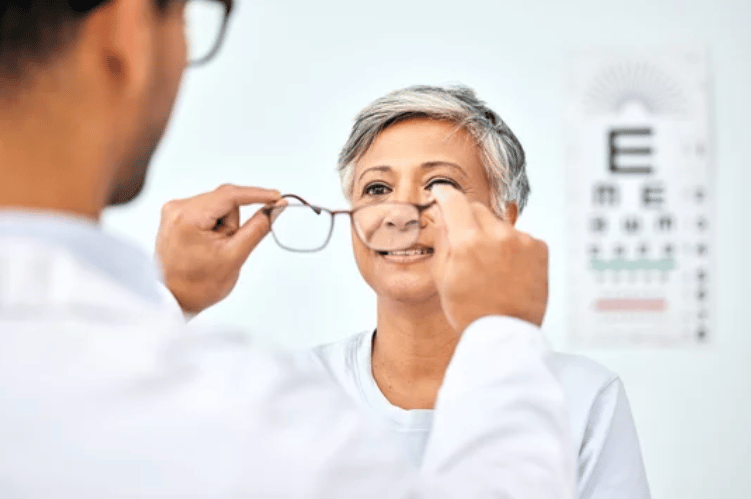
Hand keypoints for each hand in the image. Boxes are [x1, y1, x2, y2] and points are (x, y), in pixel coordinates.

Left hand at [156, 184, 281, 315]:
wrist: (174, 299)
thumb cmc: (198, 285)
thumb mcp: (235, 255)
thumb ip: (258, 227)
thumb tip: (275, 207)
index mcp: (188, 216)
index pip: (230, 195)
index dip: (257, 194)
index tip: (276, 197)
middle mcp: (177, 207)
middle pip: (223, 200)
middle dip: (233, 222)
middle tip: (229, 245)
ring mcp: (174, 211)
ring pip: (217, 206)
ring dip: (224, 224)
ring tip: (215, 248)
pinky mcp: (175, 216)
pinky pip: (206, 211)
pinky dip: (215, 224)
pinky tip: (208, 244)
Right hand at [429, 185, 548, 331]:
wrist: (506, 333)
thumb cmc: (469, 311)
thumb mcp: (442, 277)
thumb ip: (443, 240)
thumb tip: (444, 214)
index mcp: (467, 242)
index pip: (454, 200)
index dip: (445, 194)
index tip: (441, 193)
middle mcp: (496, 235)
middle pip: (477, 208)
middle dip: (468, 220)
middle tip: (467, 244)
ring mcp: (521, 240)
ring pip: (499, 224)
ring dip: (492, 236)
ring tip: (491, 267)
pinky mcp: (539, 248)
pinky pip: (520, 237)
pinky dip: (512, 248)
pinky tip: (508, 270)